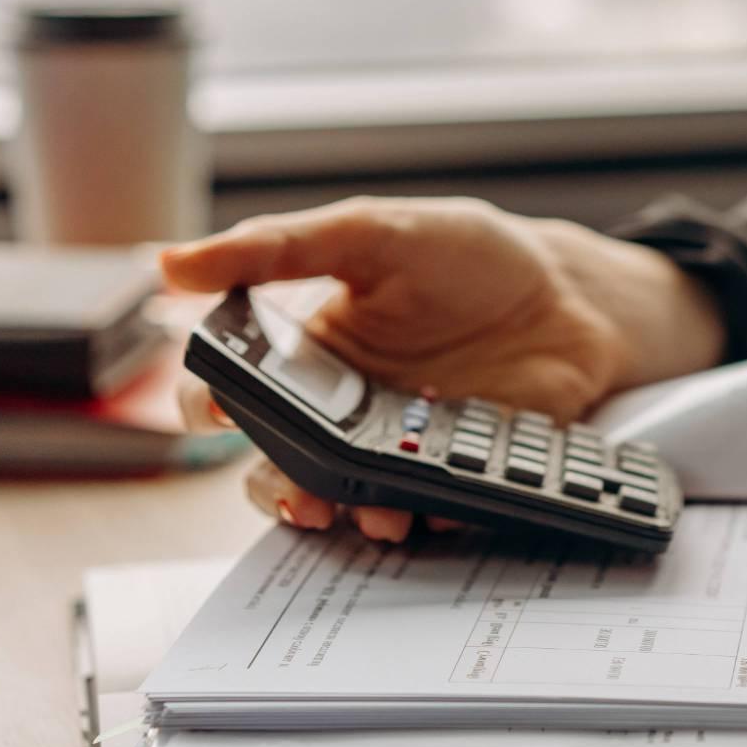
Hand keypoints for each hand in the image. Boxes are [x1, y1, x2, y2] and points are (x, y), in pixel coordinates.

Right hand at [162, 196, 725, 539]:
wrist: (572, 295)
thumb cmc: (468, 255)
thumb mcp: (373, 232)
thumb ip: (281, 247)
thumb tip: (174, 262)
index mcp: (307, 348)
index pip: (231, 387)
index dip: (209, 404)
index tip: (218, 410)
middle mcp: (342, 405)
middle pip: (277, 462)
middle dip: (277, 486)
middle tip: (297, 492)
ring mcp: (398, 443)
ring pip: (342, 497)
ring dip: (343, 512)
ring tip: (364, 513)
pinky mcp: (455, 469)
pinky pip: (423, 507)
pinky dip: (422, 514)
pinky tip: (429, 507)